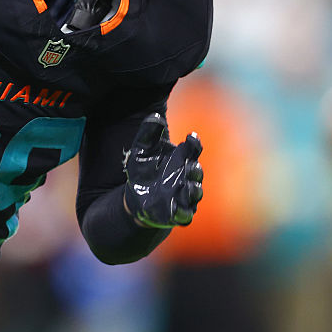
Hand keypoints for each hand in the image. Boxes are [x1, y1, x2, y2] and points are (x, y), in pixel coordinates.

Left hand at [123, 113, 203, 227]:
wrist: (135, 196)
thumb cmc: (143, 170)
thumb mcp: (141, 150)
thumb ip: (148, 134)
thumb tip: (155, 116)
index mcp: (181, 159)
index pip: (193, 149)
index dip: (194, 143)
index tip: (190, 137)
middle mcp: (186, 177)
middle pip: (197, 171)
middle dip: (195, 169)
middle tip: (188, 166)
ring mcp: (184, 196)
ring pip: (195, 193)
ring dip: (193, 190)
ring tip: (186, 187)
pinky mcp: (178, 213)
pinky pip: (185, 215)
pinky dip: (183, 212)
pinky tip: (176, 209)